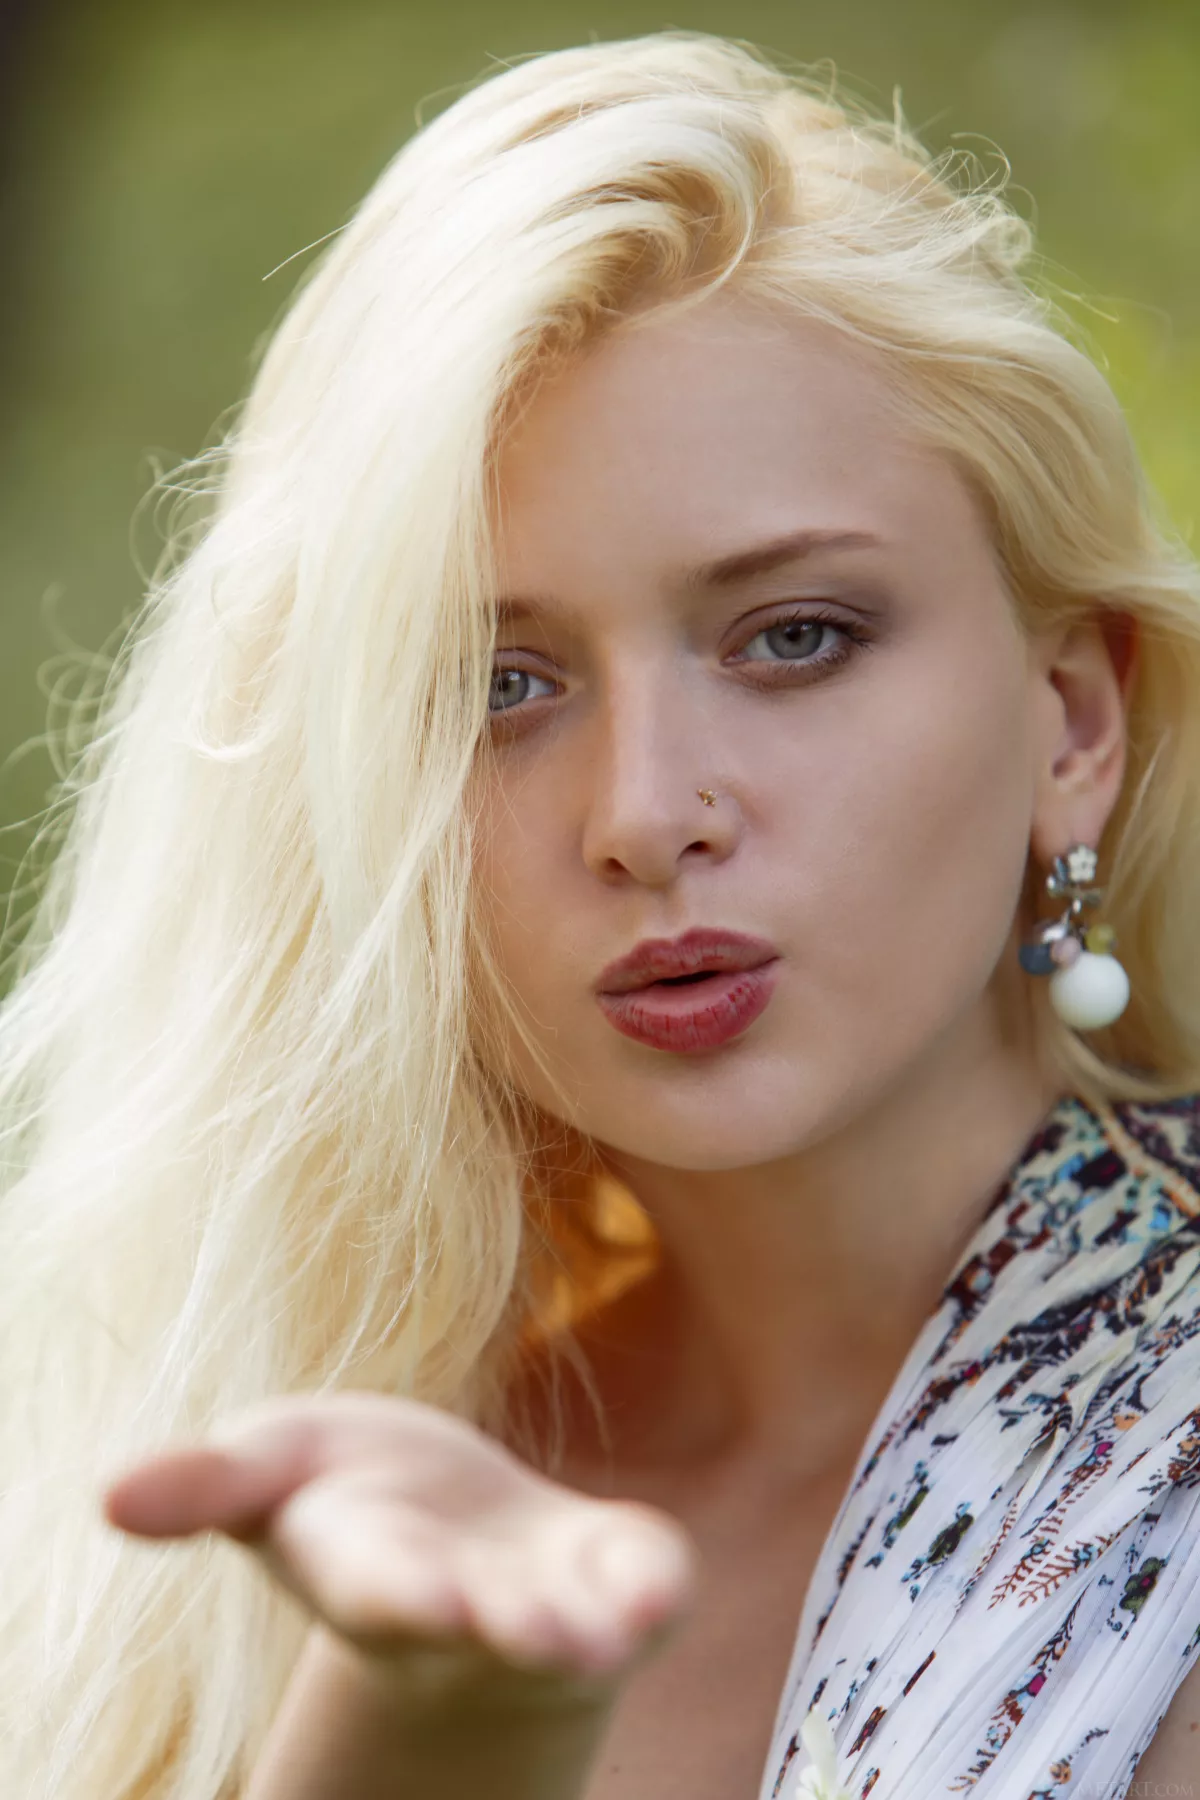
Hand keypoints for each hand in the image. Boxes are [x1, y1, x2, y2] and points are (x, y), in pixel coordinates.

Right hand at [101, 1390, 697, 1710]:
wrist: (458, 1542)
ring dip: (591, 1630)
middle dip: (510, 1627)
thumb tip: (110, 1497)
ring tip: (610, 1636)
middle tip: (545, 1638)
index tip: (435, 1596)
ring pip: (573, 1625)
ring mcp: (548, 1594)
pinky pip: (644, 1584)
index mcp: (374, 1570)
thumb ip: (207, 1483)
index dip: (409, 1590)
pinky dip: (652, 1583)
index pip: (387, 1588)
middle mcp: (465, 1602)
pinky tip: (660, 1577)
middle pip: (487, 1623)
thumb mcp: (273, 1471)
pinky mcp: (615, 1573)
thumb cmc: (352, 1496)